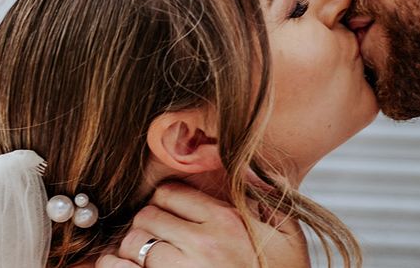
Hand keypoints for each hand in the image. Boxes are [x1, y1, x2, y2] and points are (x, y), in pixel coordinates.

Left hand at [95, 182, 309, 267]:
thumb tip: (247, 166)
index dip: (165, 199)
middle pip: (148, 215)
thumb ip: (266, 195)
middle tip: (155, 232)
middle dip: (147, 222)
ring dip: (132, 247)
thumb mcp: (287, 232)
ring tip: (142, 253)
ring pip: (134, 244)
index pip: (171, 193)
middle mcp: (202, 244)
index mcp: (226, 221)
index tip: (170, 210)